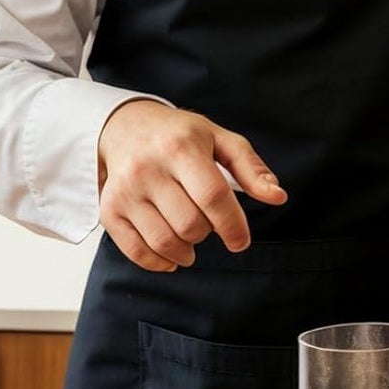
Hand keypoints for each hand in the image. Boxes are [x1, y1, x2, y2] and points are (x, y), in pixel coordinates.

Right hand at [96, 100, 286, 270]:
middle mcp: (149, 168)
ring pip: (164, 241)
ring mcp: (125, 191)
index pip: (213, 196)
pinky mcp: (110, 210)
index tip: (241, 242)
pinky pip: (136, 251)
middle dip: (208, 232)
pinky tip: (173, 256)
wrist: (126, 127)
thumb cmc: (181, 136)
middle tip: (209, 223)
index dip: (233, 225)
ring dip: (187, 251)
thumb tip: (278, 197)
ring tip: (193, 239)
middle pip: (190, 224)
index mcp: (181, 147)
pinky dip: (159, 262)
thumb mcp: (220, 139)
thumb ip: (251, 168)